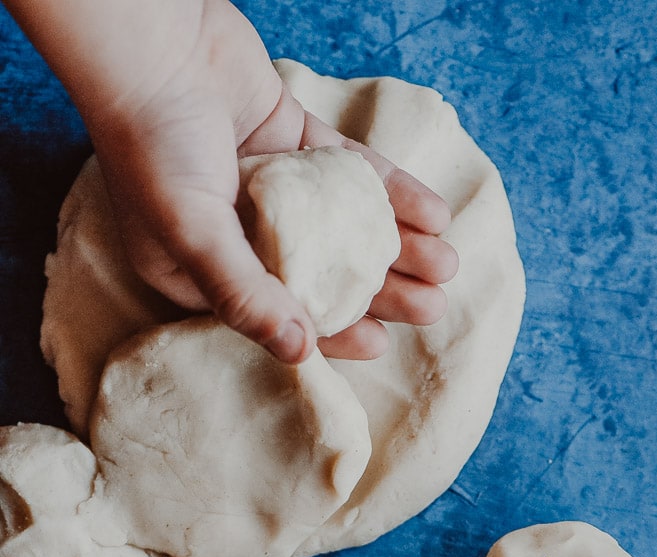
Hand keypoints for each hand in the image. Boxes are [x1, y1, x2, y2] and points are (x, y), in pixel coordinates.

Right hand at [80, 0, 457, 361]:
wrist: (148, 40)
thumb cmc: (153, 145)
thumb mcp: (193, 233)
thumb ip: (244, 294)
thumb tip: (298, 353)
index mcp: (200, 268)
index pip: (277, 312)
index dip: (329, 331)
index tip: (380, 341)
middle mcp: (236, 232)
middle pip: (320, 273)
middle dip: (378, 292)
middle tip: (431, 306)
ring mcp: (266, 185)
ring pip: (341, 226)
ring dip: (394, 245)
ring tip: (445, 263)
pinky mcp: (290, 139)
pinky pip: (348, 173)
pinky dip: (389, 191)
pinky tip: (431, 212)